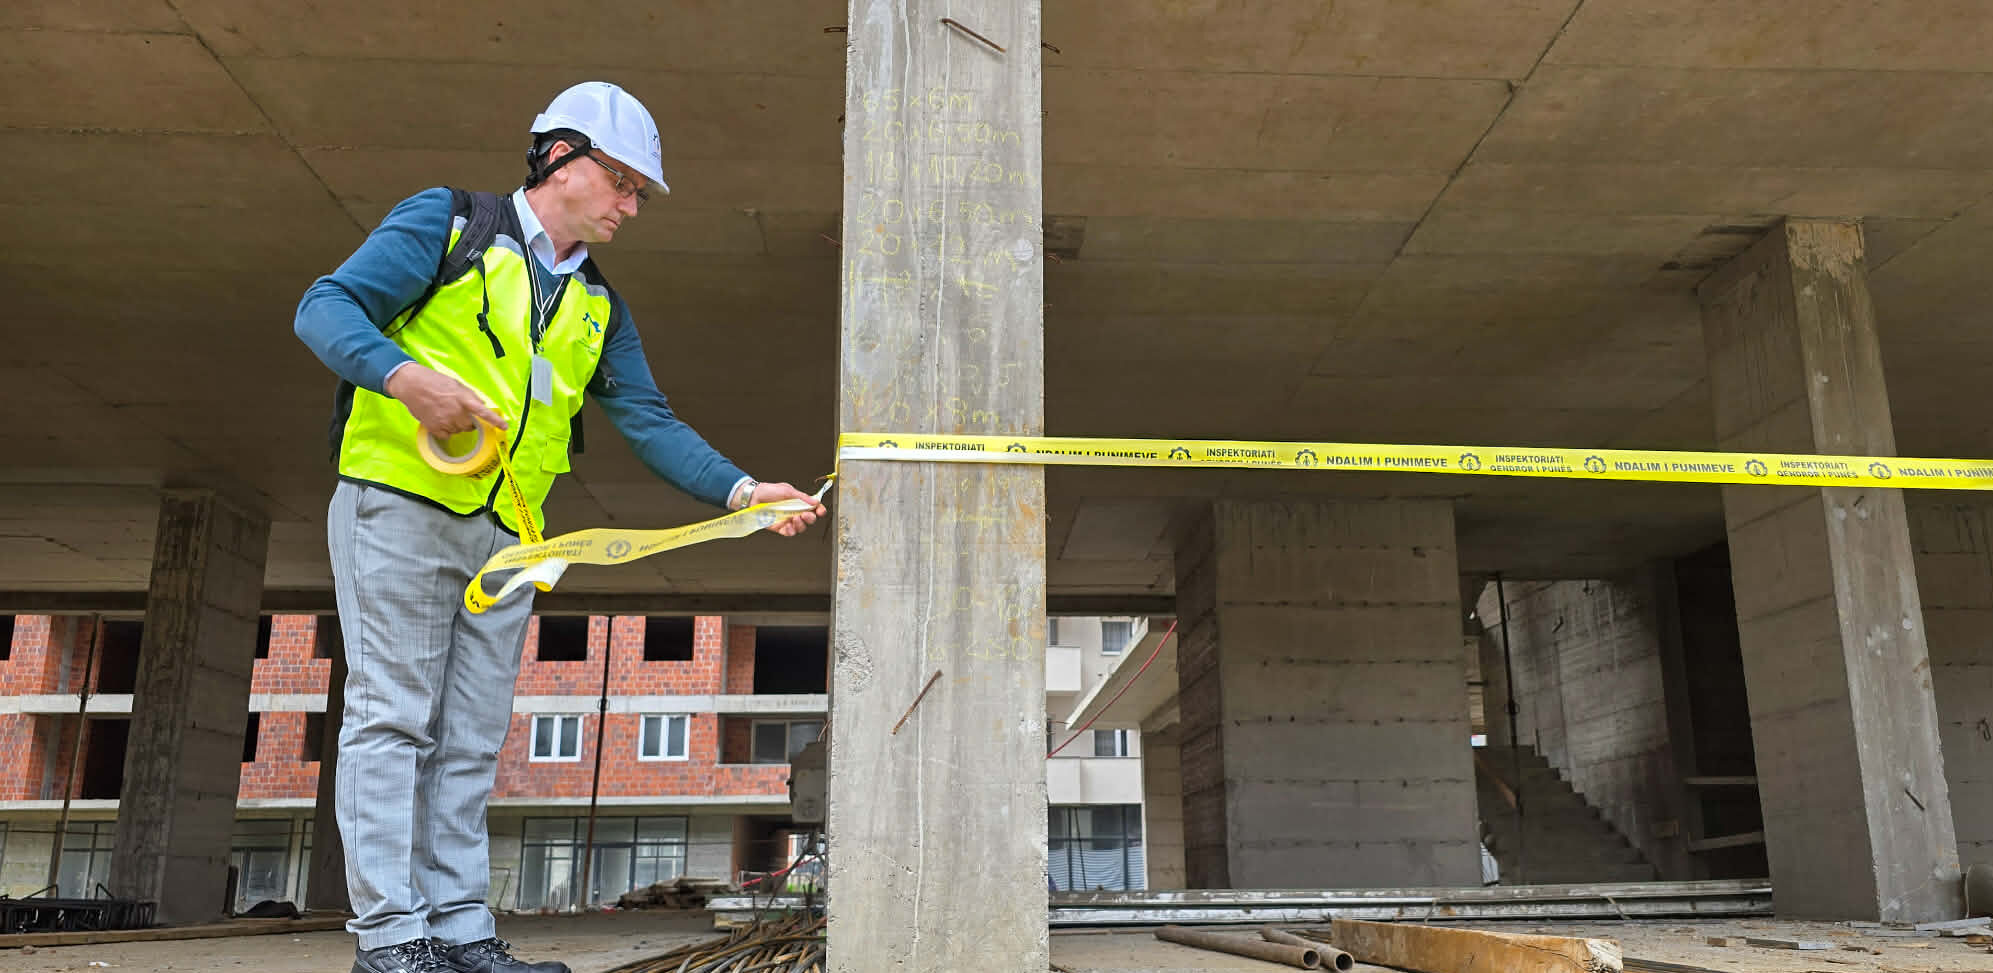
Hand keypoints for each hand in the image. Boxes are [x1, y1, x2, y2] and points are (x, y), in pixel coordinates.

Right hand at [386, 363, 506, 435]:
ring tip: (445, 412)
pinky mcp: (435, 428)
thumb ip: (471, 396)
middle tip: (457, 411)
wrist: (412, 384)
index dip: (495, 420)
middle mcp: (456, 412)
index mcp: (464, 399)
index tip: (504, 427)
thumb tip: (482, 405)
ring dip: (456, 425)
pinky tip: (438, 419)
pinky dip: (445, 430)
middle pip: (470, 426)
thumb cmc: (435, 382)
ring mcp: (445, 421)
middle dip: (467, 421)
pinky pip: (447, 435)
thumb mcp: (456, 385)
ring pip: (459, 431)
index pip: (483, 412)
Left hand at [751, 482, 826, 536]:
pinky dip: (791, 531)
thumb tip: (816, 502)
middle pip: (810, 520)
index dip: (820, 510)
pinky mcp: (780, 527)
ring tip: (794, 518)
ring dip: (800, 525)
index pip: (814, 508)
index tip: (820, 511)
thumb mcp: (787, 490)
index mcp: (799, 502)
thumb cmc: (769, 491)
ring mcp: (788, 520)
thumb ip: (802, 497)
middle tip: (805, 515)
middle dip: (810, 518)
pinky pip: (789, 532)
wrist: (754, 497)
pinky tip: (788, 525)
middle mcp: (795, 512)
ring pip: (801, 528)